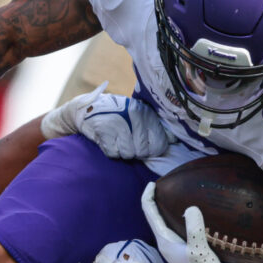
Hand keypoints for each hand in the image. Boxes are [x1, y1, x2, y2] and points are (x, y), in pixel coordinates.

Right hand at [41, 85, 173, 159]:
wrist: (87, 108)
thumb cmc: (117, 115)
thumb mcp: (139, 116)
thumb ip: (157, 128)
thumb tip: (175, 140)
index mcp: (146, 113)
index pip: (159, 145)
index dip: (151, 150)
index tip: (143, 145)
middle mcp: (135, 116)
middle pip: (143, 151)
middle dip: (135, 151)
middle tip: (126, 141)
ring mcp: (119, 122)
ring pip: (128, 154)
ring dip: (122, 151)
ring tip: (117, 140)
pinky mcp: (104, 130)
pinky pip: (113, 153)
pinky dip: (110, 151)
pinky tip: (108, 140)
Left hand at [140, 182, 262, 262]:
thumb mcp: (199, 250)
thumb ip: (194, 229)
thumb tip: (191, 208)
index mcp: (164, 241)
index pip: (150, 214)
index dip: (148, 197)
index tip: (152, 183)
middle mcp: (165, 242)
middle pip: (154, 216)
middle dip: (154, 200)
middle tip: (162, 184)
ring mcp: (173, 246)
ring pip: (163, 221)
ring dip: (164, 207)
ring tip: (172, 194)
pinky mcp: (183, 248)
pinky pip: (174, 226)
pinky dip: (176, 216)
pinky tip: (189, 212)